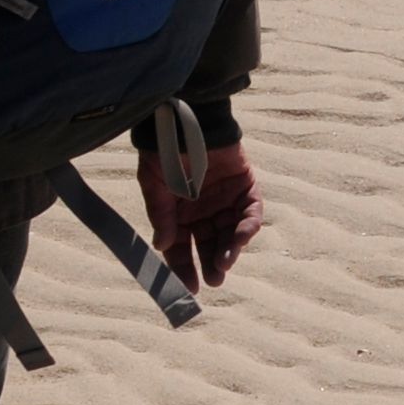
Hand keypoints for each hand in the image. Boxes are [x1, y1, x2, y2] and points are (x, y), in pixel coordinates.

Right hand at [139, 141, 259, 295]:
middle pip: (209, 245)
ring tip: (224, 264)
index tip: (188, 288)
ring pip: (231, 233)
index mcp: (178, 215)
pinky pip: (250, 212)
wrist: (187, 116)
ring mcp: (225, 200)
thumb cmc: (163, 149)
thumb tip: (162, 246)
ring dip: (230, 250)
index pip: (181, 248)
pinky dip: (247, 226)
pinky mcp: (245, 187)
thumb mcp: (154, 183)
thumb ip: (160, 214)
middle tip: (213, 279)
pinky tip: (240, 238)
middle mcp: (203, 211)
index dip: (184, 268)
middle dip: (211, 264)